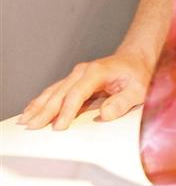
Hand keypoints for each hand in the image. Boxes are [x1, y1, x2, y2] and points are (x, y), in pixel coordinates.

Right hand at [17, 50, 152, 130]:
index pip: (77, 93)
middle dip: (45, 110)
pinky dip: (42, 101)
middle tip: (33, 126)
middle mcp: (83, 71)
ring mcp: (77, 75)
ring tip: (26, 120)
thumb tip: (104, 114)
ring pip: (54, 91)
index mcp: (97, 72)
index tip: (59, 127)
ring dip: (39, 106)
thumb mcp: (138, 89)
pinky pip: (55, 91)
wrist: (135, 58)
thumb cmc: (137, 73)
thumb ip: (122, 102)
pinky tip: (32, 109)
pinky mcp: (74, 81)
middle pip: (60, 93)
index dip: (67, 111)